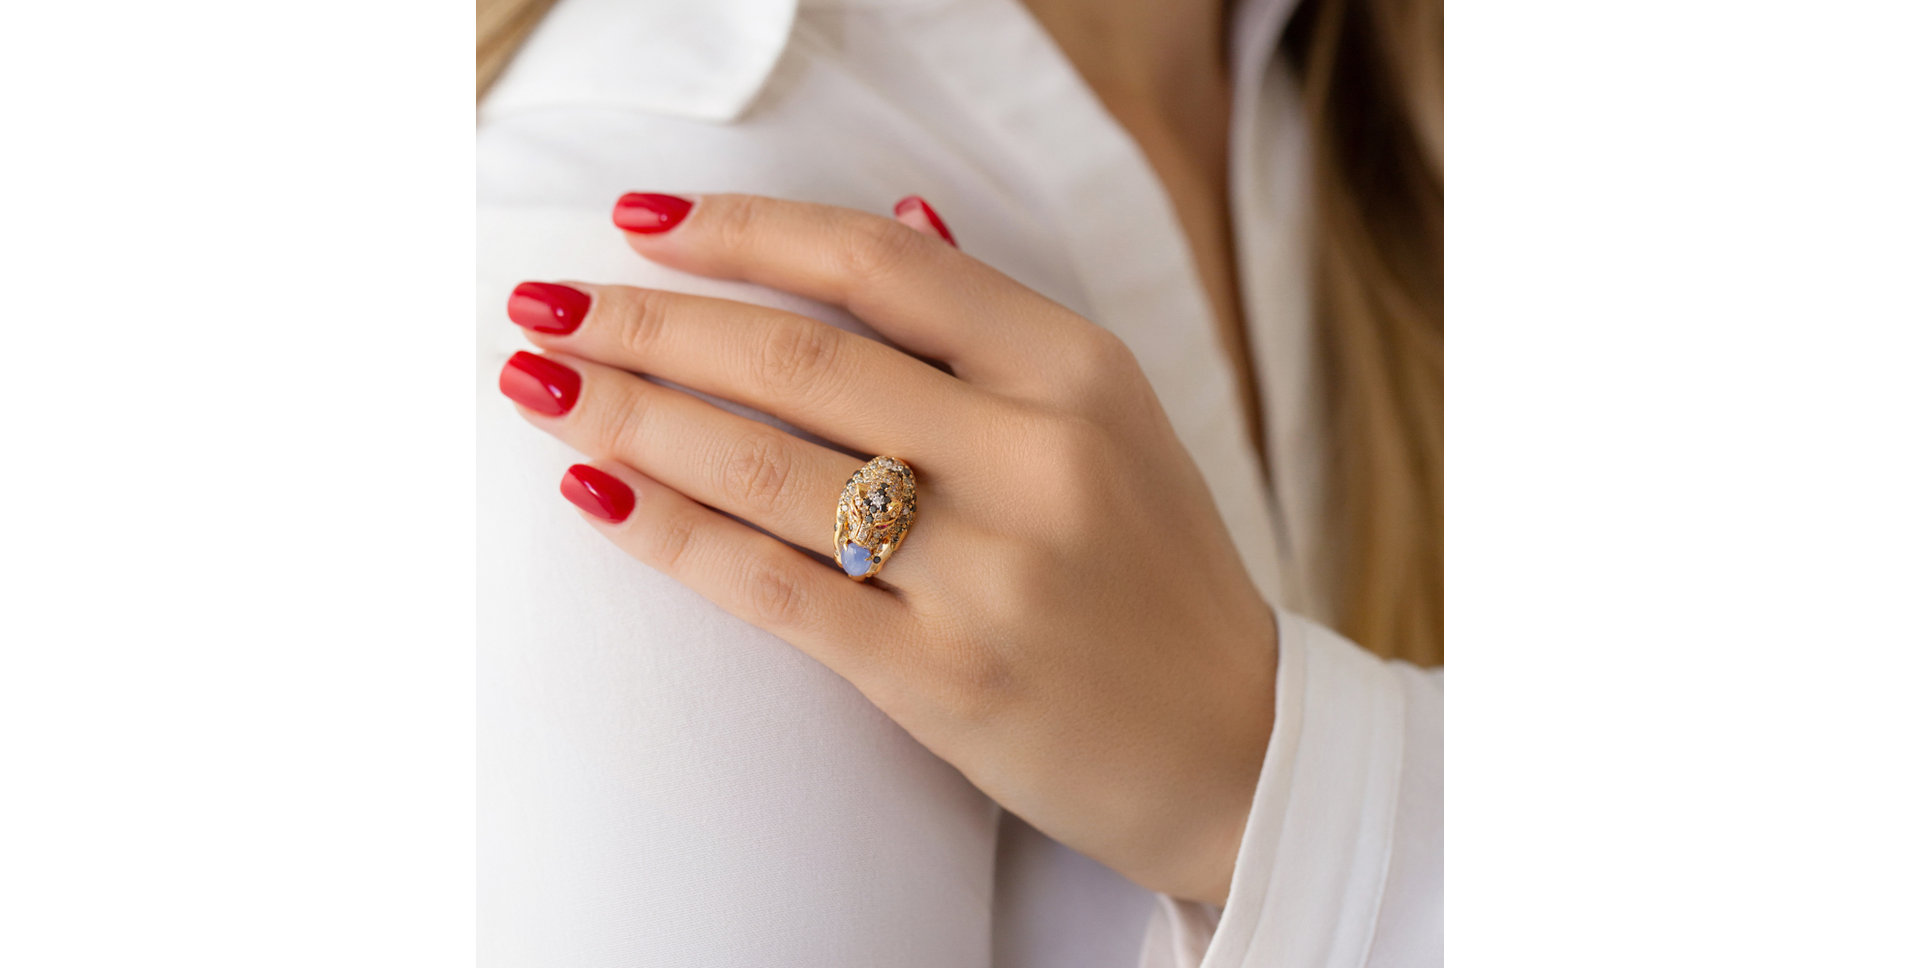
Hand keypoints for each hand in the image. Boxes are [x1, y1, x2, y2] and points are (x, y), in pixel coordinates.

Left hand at [498, 192, 1276, 903]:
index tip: (636, 222)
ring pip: (766, 466)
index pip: (877, 261)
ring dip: (628, 417)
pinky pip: (773, 589)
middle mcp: (1034, 456)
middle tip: (543, 308)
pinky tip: (594, 496)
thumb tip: (897, 211)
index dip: (739, 230)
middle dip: (644, 324)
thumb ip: (997, 320)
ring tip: (538, 388)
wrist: (1237, 746)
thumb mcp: (1111, 418)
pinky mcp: (944, 678)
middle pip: (796, 357)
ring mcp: (990, 572)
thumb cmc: (1154, 571)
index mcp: (1075, 369)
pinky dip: (669, 534)